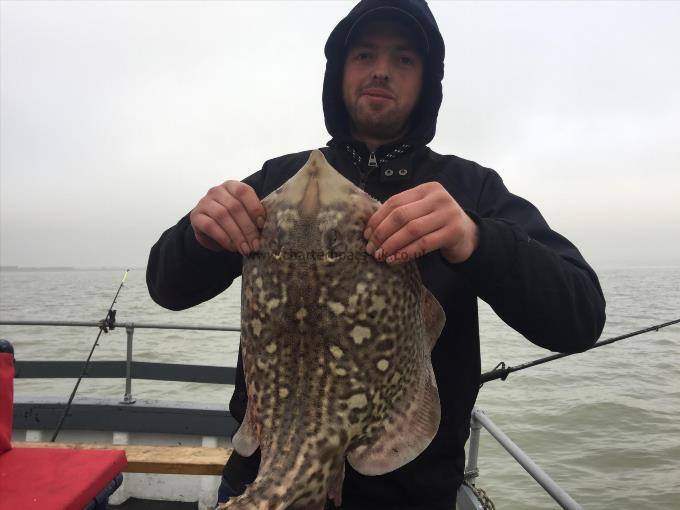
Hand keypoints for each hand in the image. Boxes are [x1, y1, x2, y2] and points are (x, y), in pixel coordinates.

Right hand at [189, 181, 264, 254]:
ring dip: (237, 235)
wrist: (209, 229)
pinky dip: (223, 238)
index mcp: (232, 186)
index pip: (244, 191)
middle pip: (235, 207)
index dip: (254, 207)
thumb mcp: (244, 214)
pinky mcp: (196, 216)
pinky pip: (210, 226)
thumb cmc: (232, 219)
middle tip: (256, 244)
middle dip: (248, 228)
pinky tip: (232, 247)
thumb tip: (267, 228)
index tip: (262, 224)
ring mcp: (204, 202)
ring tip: (246, 249)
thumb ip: (253, 216)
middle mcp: (217, 191)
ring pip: (223, 216)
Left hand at [364, 182, 478, 263]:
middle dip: (382, 233)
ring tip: (380, 256)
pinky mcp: (453, 231)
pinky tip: (394, 260)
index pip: (395, 202)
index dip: (377, 219)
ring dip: (391, 245)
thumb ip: (403, 214)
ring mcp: (447, 213)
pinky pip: (423, 243)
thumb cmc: (438, 225)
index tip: (366, 235)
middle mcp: (438, 197)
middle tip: (371, 249)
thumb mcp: (422, 212)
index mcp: (426, 189)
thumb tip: (370, 229)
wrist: (469, 236)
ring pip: (411, 230)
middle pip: (401, 215)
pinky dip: (406, 253)